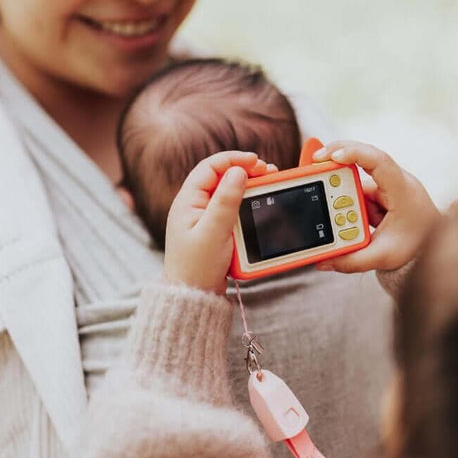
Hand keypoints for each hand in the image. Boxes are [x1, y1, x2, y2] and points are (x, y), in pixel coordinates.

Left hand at [164, 151, 276, 294]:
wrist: (193, 297)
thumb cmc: (196, 267)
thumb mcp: (213, 231)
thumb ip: (225, 200)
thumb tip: (238, 171)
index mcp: (188, 201)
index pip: (210, 167)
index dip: (233, 160)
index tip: (256, 161)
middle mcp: (195, 205)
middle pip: (222, 177)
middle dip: (246, 171)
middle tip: (269, 172)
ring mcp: (205, 217)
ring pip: (230, 192)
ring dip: (250, 187)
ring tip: (270, 185)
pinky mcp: (215, 229)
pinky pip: (233, 209)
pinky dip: (248, 204)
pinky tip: (261, 205)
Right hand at [314, 141, 439, 273]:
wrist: (437, 249)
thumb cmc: (418, 249)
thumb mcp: (383, 256)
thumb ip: (352, 260)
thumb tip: (324, 261)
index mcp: (403, 190)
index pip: (378, 161)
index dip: (353, 153)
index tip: (330, 156)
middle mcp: (397, 181)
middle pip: (363, 161)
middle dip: (337, 167)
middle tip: (315, 168)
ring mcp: (390, 186)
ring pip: (358, 181)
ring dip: (348, 199)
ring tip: (360, 223)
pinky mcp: (383, 193)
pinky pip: (361, 193)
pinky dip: (354, 206)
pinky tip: (364, 224)